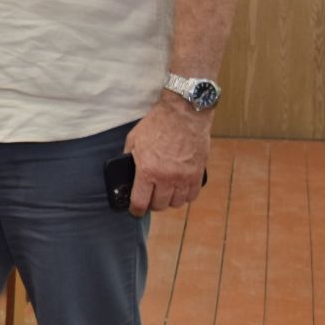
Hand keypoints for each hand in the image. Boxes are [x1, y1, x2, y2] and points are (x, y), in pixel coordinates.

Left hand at [122, 96, 212, 215]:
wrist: (184, 113)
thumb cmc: (157, 124)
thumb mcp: (134, 140)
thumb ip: (129, 158)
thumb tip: (126, 171)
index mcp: (147, 171)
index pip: (140, 202)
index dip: (136, 210)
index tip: (135, 211)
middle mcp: (166, 178)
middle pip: (159, 205)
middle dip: (152, 204)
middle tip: (150, 198)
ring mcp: (184, 177)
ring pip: (177, 203)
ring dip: (169, 201)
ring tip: (165, 193)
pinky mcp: (197, 173)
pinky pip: (192, 195)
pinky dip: (185, 196)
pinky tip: (179, 190)